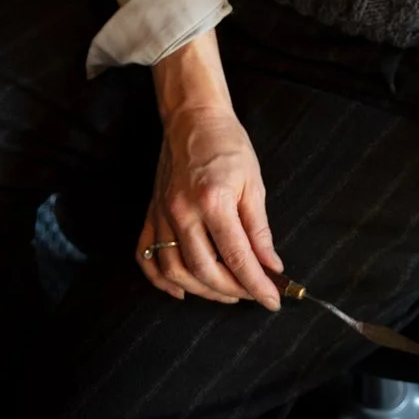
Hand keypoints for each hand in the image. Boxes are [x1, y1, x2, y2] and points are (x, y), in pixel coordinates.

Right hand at [138, 37, 283, 308]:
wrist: (193, 118)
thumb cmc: (228, 145)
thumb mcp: (253, 183)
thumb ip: (260, 230)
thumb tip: (271, 266)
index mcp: (214, 201)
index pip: (238, 257)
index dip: (257, 284)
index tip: (272, 300)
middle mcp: (183, 212)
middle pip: (204, 270)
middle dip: (231, 290)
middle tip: (252, 294)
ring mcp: (162, 214)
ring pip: (174, 270)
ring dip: (201, 290)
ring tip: (225, 292)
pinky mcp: (151, 213)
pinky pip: (146, 256)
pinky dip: (160, 279)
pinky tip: (180, 289)